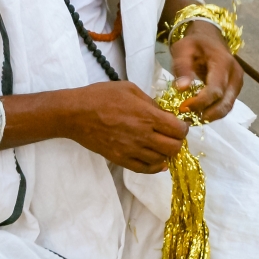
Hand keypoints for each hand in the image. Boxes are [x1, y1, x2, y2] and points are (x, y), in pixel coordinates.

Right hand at [63, 81, 187, 173]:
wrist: (75, 114)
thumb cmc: (101, 96)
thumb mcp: (129, 89)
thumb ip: (150, 101)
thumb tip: (163, 113)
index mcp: (146, 115)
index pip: (179, 130)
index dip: (183, 127)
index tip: (179, 124)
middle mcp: (142, 135)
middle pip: (174, 148)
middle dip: (177, 141)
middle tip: (171, 135)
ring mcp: (131, 150)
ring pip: (162, 160)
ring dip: (165, 153)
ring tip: (160, 145)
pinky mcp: (121, 159)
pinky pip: (145, 169)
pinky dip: (155, 166)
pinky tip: (157, 160)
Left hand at [169, 20, 242, 121]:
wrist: (209, 38)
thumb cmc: (194, 43)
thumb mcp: (182, 49)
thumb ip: (182, 67)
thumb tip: (182, 88)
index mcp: (223, 63)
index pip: (216, 89)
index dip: (201, 102)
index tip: (184, 108)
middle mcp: (235, 74)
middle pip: (225, 102)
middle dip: (207, 114)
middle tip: (188, 118)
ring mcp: (238, 82)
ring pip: (228, 106)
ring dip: (211, 116)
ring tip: (193, 118)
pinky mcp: (235, 88)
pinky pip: (227, 104)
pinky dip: (214, 111)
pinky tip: (200, 113)